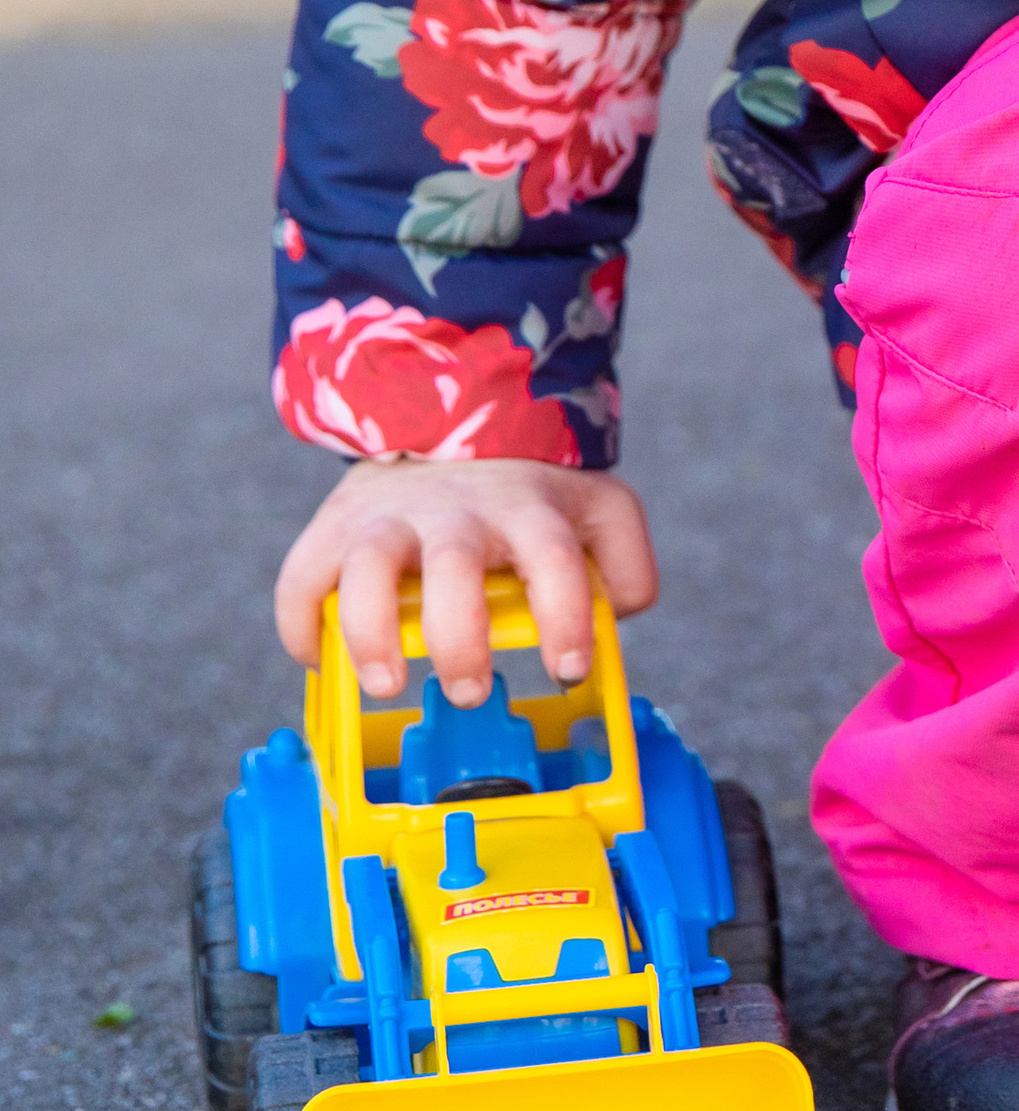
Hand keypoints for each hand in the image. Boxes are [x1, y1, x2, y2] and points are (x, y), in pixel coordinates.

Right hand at [275, 457, 658, 707]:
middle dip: (459, 637)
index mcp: (528, 510)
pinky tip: (319, 663)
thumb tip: (619, 618)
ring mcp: (391, 516)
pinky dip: (300, 624)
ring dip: (370, 631)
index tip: (567, 667)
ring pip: (368, 565)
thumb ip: (626, 562)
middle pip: (454, 565)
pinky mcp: (336, 524)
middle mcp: (458, 511)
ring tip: (384, 684)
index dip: (563, 614)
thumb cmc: (527, 492)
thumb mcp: (594, 509)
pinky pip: (302, 575)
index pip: (554, 557)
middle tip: (469, 690)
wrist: (447, 421)